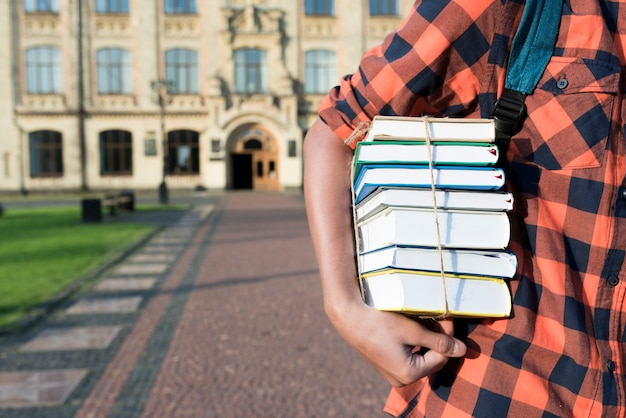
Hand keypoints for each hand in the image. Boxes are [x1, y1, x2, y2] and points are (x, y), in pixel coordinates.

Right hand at [328, 300, 466, 386]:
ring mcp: (392, 374)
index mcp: (409, 374)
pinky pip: (408, 356)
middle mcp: (401, 379)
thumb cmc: (379, 322)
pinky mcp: (386, 365)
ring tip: (428, 318)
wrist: (349, 317)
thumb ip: (439, 341)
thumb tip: (463, 351)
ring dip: (427, 339)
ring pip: (421, 356)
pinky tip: (414, 326)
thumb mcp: (412, 330)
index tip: (448, 316)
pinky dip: (415, 342)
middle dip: (437, 337)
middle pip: (431, 359)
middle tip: (440, 316)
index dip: (448, 335)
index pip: (441, 356)